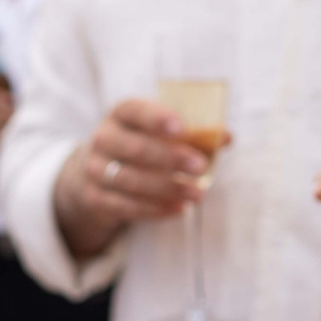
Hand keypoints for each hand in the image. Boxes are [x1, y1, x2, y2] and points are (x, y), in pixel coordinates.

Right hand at [51, 97, 211, 257]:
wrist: (95, 173)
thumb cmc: (141, 145)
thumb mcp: (158, 133)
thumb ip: (192, 133)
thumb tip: (225, 137)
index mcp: (121, 114)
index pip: (135, 111)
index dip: (157, 119)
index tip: (181, 129)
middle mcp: (103, 138)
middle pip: (135, 149)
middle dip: (170, 159)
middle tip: (200, 167)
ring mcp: (95, 169)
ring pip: (130, 180)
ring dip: (166, 188)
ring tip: (197, 194)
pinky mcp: (95, 198)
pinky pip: (125, 206)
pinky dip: (154, 209)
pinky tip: (178, 208)